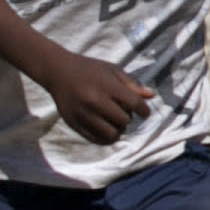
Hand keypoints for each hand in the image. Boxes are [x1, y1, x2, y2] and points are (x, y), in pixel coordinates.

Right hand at [41, 52, 157, 146]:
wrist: (58, 72)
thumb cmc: (89, 69)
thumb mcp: (112, 70)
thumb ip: (132, 84)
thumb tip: (152, 96)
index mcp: (106, 86)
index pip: (134, 104)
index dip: (144, 110)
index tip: (144, 112)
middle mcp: (94, 101)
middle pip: (124, 120)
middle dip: (128, 117)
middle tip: (124, 111)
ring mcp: (83, 114)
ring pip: (111, 134)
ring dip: (118, 129)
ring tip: (115, 121)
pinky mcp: (74, 124)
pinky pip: (96, 139)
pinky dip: (106, 137)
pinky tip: (107, 129)